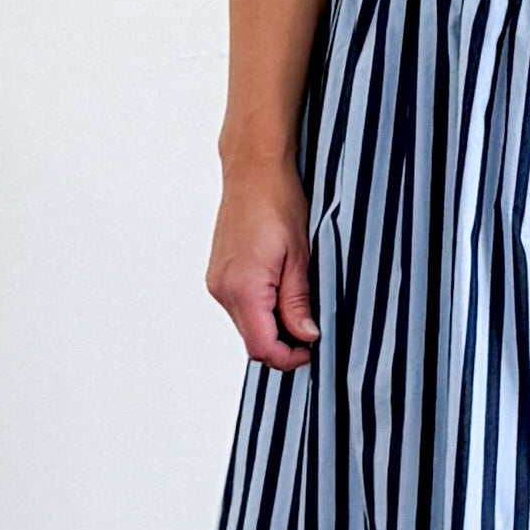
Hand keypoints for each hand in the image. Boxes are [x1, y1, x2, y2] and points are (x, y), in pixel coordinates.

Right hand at [207, 167, 318, 368]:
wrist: (253, 171)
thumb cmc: (279, 203)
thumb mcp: (300, 256)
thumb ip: (298, 301)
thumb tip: (305, 336)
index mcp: (243, 287)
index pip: (262, 346)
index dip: (289, 358)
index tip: (313, 351)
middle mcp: (223, 289)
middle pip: (252, 341)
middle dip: (283, 345)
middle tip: (313, 332)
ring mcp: (217, 282)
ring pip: (246, 325)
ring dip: (272, 327)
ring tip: (301, 308)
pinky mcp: (219, 274)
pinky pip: (240, 307)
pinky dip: (261, 311)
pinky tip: (283, 294)